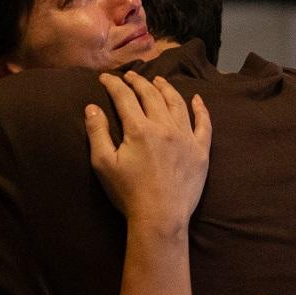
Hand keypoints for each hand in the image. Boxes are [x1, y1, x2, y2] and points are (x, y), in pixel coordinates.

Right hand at [85, 72, 211, 231]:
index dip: (114, 85)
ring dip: (166, 89)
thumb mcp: (103, 164)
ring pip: (177, 104)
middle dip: (138, 82)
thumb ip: (97, 132)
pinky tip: (197, 99)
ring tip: (159, 81)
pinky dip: (201, 109)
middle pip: (151, 95)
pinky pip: (203, 124)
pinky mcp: (201, 151)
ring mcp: (186, 137)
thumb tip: (91, 107)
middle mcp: (164, 126)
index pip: (124, 97)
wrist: (160, 218)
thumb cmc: (128, 193)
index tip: (105, 78)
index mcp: (139, 129)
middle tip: (130, 76)